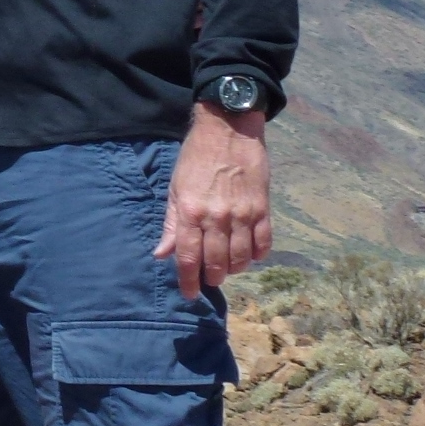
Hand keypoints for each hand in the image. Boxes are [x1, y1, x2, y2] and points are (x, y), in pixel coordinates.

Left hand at [154, 102, 271, 297]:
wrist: (229, 131)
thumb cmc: (196, 158)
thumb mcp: (175, 188)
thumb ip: (171, 224)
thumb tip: (161, 254)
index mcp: (191, 212)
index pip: (188, 257)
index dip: (188, 280)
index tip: (189, 294)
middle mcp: (217, 218)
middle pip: (217, 262)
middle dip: (212, 277)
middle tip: (209, 279)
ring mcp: (243, 215)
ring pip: (241, 258)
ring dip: (233, 269)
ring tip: (227, 269)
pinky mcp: (263, 210)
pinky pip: (263, 243)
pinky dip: (256, 255)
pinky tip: (249, 256)